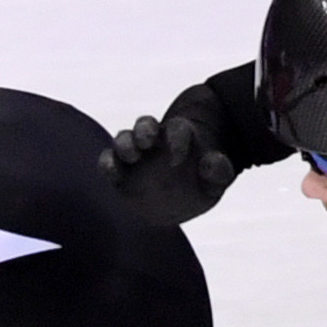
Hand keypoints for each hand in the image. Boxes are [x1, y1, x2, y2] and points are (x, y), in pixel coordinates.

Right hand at [99, 83, 241, 226]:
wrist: (179, 202)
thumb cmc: (200, 186)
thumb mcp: (216, 182)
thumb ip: (218, 171)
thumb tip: (211, 161)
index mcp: (180, 138)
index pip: (177, 129)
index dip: (176, 140)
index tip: (178, 160)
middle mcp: (154, 142)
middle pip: (144, 125)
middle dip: (143, 129)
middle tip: (146, 140)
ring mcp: (134, 155)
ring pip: (123, 138)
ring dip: (124, 143)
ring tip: (131, 155)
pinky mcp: (119, 172)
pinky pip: (107, 161)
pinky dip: (107, 163)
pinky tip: (113, 172)